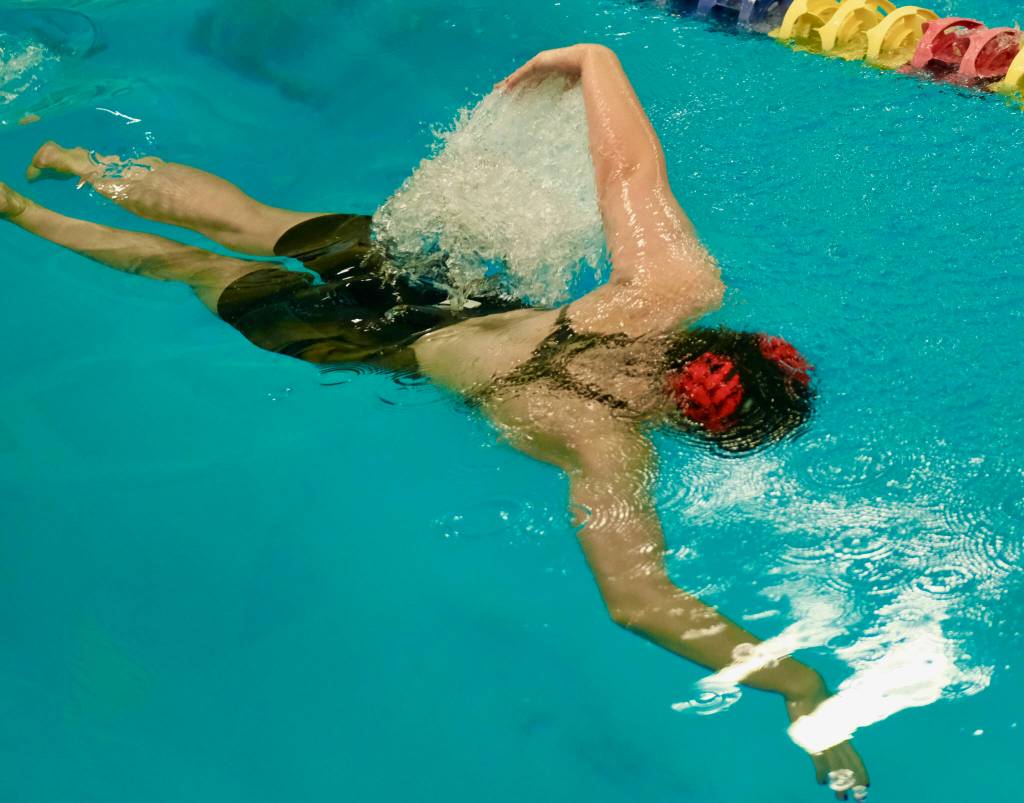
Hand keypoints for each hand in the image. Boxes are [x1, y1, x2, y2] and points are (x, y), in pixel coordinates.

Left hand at [495, 44, 606, 91]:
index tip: (515, 95)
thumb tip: (568, 116)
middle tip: (499, 91)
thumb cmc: (587, 76)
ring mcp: (541, 63)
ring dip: (509, 82)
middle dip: (511, 84)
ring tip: (498, 89)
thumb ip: (567, 99)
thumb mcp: (573, 91)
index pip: (533, 82)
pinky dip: (515, 79)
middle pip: (523, 77)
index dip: (523, 87)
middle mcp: (544, 67)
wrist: (591, 60)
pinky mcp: (539, 62)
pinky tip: (506, 86)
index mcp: (550, 73)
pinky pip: (524, 73)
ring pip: (521, 74)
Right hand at [786, 685, 870, 799]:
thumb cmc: (815, 696)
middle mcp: (837, 738)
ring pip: (836, 768)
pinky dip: (821, 772)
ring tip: (841, 798)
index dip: (861, 771)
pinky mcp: (812, 738)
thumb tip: (836, 724)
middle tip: (859, 799)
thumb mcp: (828, 711)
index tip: (867, 785)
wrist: (805, 687)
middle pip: (849, 766)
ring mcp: (825, 739)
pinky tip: (821, 781)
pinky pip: (819, 761)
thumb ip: (833, 722)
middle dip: (855, 784)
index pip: (855, 757)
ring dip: (839, 784)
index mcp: (842, 732)